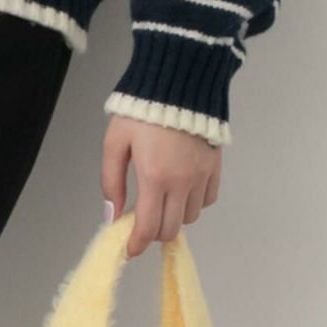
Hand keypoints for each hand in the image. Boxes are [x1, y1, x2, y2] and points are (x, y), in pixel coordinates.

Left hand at [101, 116, 220, 256]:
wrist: (179, 78)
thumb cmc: (142, 109)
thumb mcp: (115, 143)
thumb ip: (111, 182)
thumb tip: (112, 216)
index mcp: (155, 177)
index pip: (148, 228)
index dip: (137, 245)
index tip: (130, 249)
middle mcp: (182, 181)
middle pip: (170, 229)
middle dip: (154, 232)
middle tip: (142, 220)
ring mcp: (202, 174)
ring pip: (190, 217)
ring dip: (174, 217)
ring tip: (162, 200)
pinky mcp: (215, 165)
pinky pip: (207, 199)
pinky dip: (194, 202)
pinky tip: (182, 189)